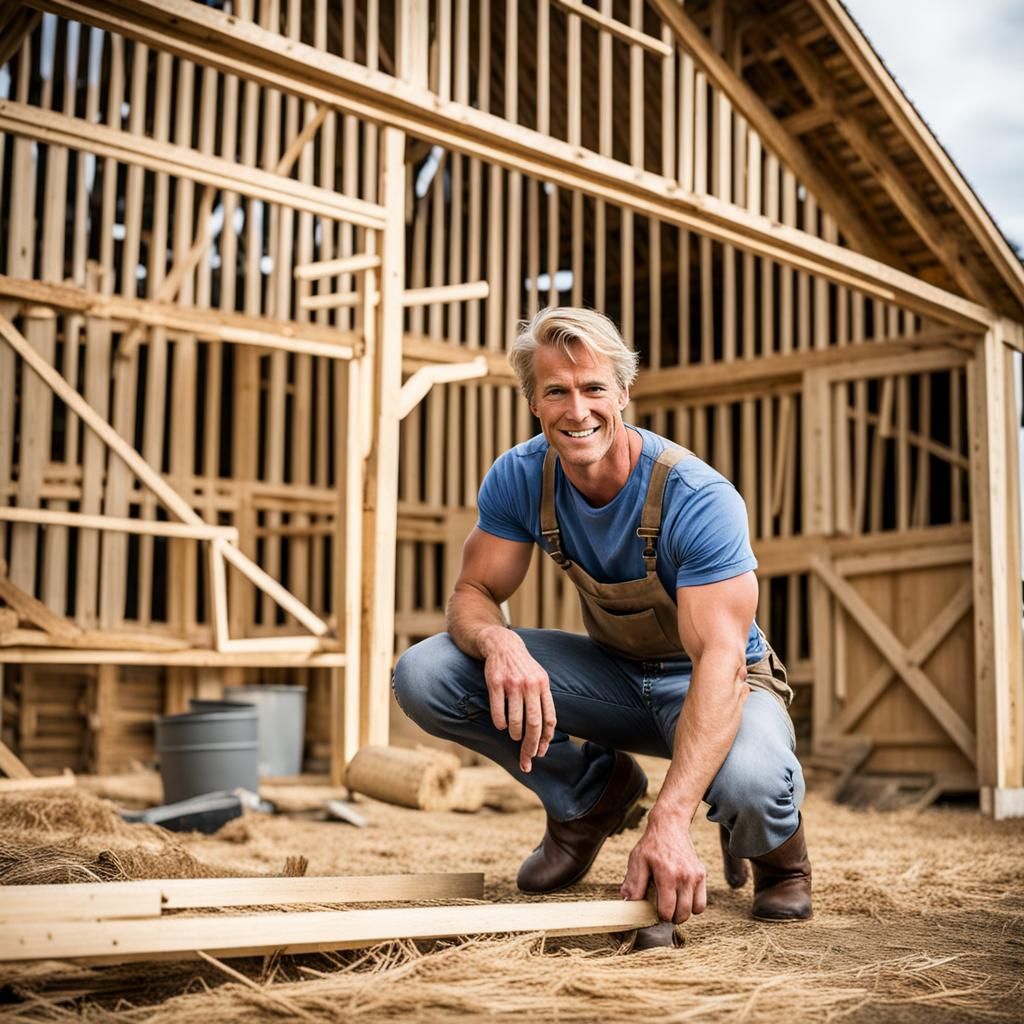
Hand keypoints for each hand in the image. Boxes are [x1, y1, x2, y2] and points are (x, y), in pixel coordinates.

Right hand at [481, 631, 556, 773]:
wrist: (502, 644)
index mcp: (543, 685)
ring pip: (516, 720)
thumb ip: (543, 702)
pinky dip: (500, 723)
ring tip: (514, 736)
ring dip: (515, 734)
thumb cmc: (522, 668)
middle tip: (526, 759)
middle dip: (530, 746)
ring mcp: (512, 683)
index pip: (548, 719)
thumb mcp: (538, 679)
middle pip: (534, 723)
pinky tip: (500, 725)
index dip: (545, 740)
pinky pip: (498, 710)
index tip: (540, 753)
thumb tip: (546, 735)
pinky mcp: (495, 682)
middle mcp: (530, 685)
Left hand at [620, 811, 706, 923]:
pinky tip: (683, 898)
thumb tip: (629, 902)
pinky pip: (701, 901)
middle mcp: (684, 876)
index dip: (660, 916)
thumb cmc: (651, 844)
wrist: (669, 826)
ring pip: (694, 910)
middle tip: (664, 910)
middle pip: (682, 914)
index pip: (667, 910)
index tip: (655, 911)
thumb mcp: (637, 860)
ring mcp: (695, 876)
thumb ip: (633, 883)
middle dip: (672, 917)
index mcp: (666, 874)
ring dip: (684, 912)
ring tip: (674, 905)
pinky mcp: (701, 874)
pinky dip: (694, 905)